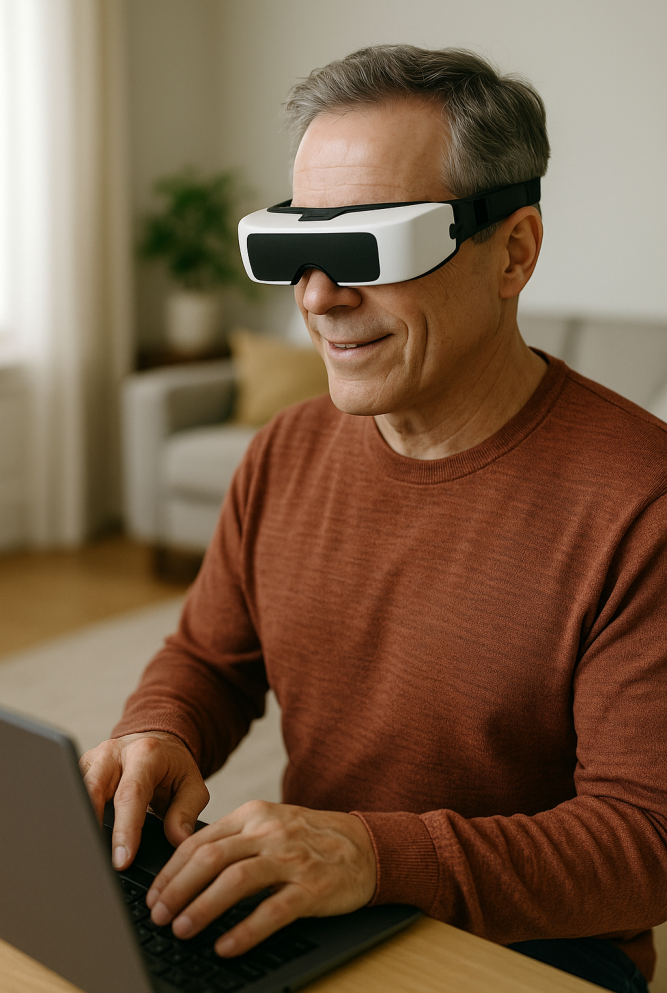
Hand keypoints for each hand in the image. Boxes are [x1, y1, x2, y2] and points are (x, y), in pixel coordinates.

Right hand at [79, 732, 209, 870]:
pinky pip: (72, 793)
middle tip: (95, 863)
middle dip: (91, 827)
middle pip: (94, 789)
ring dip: (78, 822)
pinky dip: (75, 816)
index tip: (122, 860)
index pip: (131, 794)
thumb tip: (178, 840)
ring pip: (77, 790)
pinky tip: (78, 839)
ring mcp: (94, 759)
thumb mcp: (192, 786)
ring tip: (85, 855)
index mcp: (146, 754)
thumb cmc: (173, 767)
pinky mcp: (82, 768)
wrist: (157, 744)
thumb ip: (186, 813)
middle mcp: (115, 753)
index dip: (125, 829)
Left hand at [145, 800, 376, 955]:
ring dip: (203, 906)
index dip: (171, 870)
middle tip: (158, 915)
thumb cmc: (309, 839)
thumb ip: (233, 840)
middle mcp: (269, 832)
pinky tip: (226, 946)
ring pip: (236, 880)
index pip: (200, 841)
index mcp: (253, 816)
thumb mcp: (270, 826)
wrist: (365, 845)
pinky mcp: (312, 887)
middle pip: (211, 858)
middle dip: (178, 889)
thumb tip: (183, 870)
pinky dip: (245, 930)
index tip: (153, 894)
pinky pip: (272, 910)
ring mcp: (291, 859)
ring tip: (182, 929)